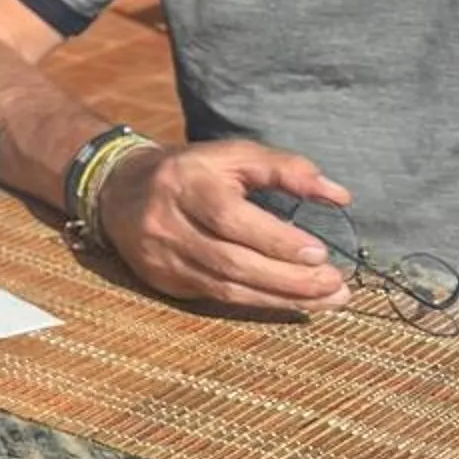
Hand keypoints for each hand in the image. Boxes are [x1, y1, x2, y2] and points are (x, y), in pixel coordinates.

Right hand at [97, 139, 352, 309]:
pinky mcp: (164, 281)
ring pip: (226, 288)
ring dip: (282, 298)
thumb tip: (339, 196)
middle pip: (231, 260)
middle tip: (336, 285)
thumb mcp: (233, 155)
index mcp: (184, 183)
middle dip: (289, 278)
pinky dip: (261, 303)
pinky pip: (218, 298)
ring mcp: (162, 257)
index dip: (275, 239)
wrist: (120, 190)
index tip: (320, 252)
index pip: (230, 218)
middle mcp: (167, 223)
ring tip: (327, 299)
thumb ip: (285, 169)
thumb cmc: (192, 170)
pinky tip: (294, 302)